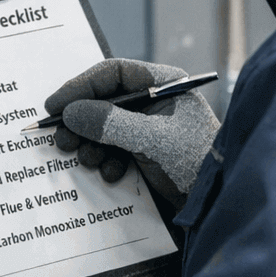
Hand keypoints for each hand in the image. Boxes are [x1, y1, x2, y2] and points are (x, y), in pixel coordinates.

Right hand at [44, 58, 220, 207]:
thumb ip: (111, 123)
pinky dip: (107, 161)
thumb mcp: (153, 139)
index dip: (81, 86)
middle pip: (105, 101)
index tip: (55, 105)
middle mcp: (155, 102)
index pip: (113, 73)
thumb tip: (71, 113)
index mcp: (163, 85)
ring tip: (86, 160)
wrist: (220, 203)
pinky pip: (115, 150)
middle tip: (62, 140)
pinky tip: (111, 175)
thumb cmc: (197, 161)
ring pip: (106, 128)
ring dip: (92, 145)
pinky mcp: (148, 153)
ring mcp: (151, 128)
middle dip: (82, 121)